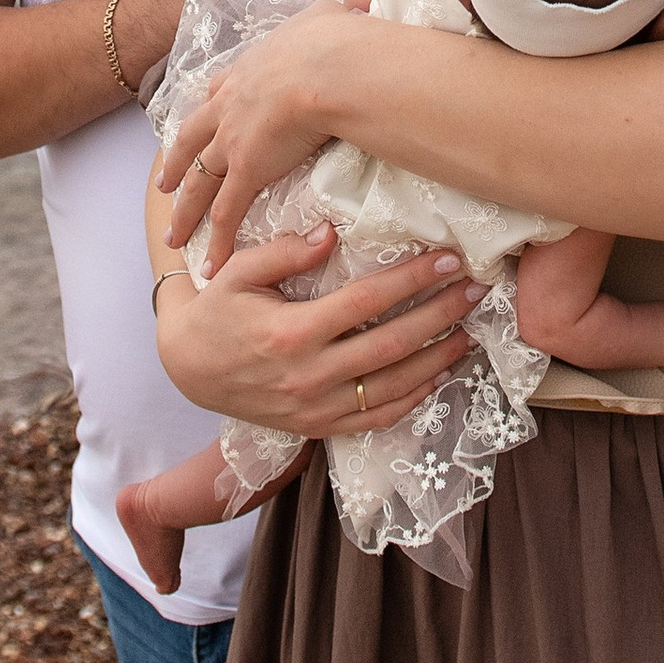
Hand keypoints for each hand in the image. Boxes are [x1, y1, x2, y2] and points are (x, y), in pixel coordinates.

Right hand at [155, 226, 476, 436]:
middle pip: (392, 345)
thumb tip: (331, 234)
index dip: (413, 279)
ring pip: (392, 388)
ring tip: (468, 332)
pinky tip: (436, 376)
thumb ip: (285, 252)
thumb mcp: (238, 270)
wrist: (187, 368)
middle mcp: (308, 376)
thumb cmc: (217, 310)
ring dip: (437, 359)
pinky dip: (411, 400)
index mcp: (291, 332)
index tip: (448, 258)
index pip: (367, 301)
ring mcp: (315, 408)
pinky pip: (374, 419)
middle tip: (475, 290)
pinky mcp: (317, 428)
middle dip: (441, 314)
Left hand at [156, 1, 360, 269]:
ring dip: (184, 211)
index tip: (203, 119)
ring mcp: (234, 139)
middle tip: (163, 184)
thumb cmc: (336, 40)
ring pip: (198, 182)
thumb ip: (331, 16)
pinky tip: (211, 265)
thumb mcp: (328, 17)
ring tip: (173, 235)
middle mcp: (230, 105)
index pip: (219, 93)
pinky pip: (226, 214)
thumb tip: (353, 3)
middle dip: (176, 162)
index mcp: (248, 69)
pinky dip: (217, 242)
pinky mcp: (246, 170)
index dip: (210, 109)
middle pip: (192, 139)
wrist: (329, 67)